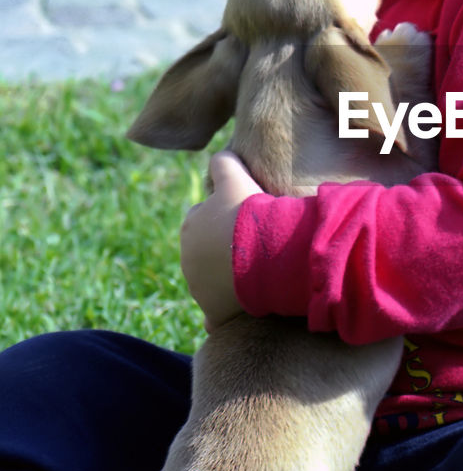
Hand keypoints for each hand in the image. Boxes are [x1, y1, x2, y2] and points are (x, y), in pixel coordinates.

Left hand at [179, 150, 262, 330]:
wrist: (266, 255)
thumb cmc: (251, 215)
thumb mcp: (236, 178)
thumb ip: (224, 162)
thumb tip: (220, 154)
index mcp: (191, 226)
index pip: (203, 218)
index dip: (226, 217)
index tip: (246, 220)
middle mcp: (188, 259)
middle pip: (206, 252)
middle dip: (222, 250)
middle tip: (253, 247)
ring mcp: (199, 288)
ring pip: (212, 282)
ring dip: (227, 279)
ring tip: (257, 273)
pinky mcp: (213, 312)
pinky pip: (215, 316)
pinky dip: (224, 313)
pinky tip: (240, 310)